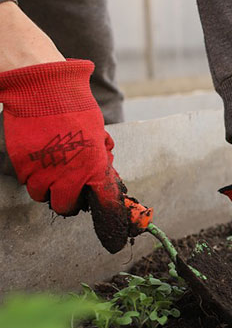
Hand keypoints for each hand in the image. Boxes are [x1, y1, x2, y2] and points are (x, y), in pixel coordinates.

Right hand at [0, 59, 139, 252]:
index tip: (113, 237)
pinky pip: (26, 182)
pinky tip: (39, 161)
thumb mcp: (98, 136)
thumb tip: (104, 179)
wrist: (44, 90)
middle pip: (65, 207)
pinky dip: (32, 177)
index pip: (104, 202)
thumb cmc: (76, 109)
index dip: (108, 218)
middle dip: (69, 202)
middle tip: (70, 191)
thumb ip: (100, 161)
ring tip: (53, 172)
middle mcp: (69, 172)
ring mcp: (42, 169)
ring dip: (48, 189)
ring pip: (41, 196)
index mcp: (94, 165)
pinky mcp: (22, 164)